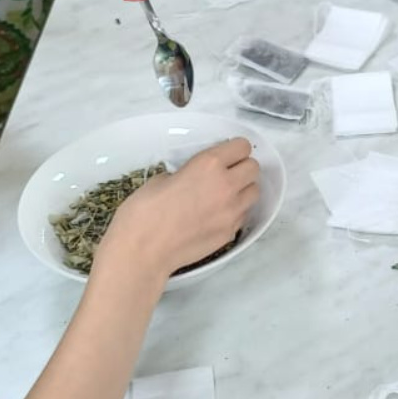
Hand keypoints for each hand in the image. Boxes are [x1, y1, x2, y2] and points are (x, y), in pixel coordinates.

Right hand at [101, 137, 260, 275]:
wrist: (143, 252)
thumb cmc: (144, 212)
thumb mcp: (163, 178)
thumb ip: (187, 173)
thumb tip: (196, 177)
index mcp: (208, 165)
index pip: (242, 146)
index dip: (234, 149)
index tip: (226, 154)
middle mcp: (226, 185)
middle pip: (254, 168)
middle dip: (241, 168)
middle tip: (225, 174)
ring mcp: (232, 212)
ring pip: (254, 191)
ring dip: (242, 190)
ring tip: (223, 195)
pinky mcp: (231, 233)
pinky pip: (243, 214)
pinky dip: (235, 211)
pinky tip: (216, 215)